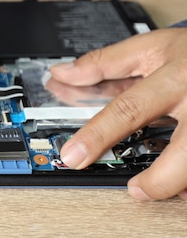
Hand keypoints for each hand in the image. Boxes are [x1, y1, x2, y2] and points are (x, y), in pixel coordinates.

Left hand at [50, 28, 186, 200]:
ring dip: (182, 184)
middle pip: (185, 151)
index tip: (74, 156)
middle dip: (158, 181)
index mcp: (175, 76)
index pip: (129, 109)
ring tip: (158, 188)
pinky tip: (184, 185)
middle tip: (136, 190)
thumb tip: (62, 74)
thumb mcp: (151, 47)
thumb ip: (105, 63)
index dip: (98, 135)